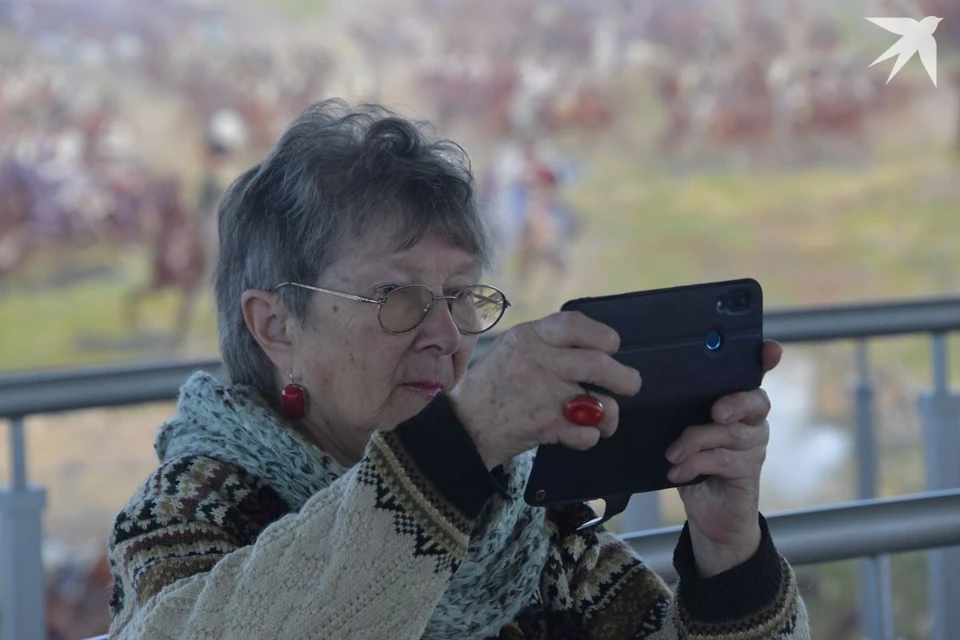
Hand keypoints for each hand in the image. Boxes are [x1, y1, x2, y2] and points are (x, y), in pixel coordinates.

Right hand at [447, 311, 642, 469]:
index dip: (602, 334)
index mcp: (529, 336)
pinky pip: (588, 432)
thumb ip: (547, 343)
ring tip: (604, 418)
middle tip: (630, 384)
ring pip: (601, 403)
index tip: (612, 346)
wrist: (463, 426)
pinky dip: (588, 437)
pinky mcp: (547, 424)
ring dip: (611, 415)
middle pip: (599, 363)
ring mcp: (544, 394)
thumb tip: (593, 346)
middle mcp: (539, 361)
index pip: (575, 324)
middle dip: (624, 378)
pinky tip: (576, 435)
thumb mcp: (512, 349)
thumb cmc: (491, 387)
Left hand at [665, 340, 782, 576]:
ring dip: (695, 442)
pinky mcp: (749, 471)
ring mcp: (754, 445)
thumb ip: (680, 410)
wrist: (708, 512)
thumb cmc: (692, 462)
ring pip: (732, 433)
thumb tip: (656, 389)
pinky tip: (677, 472)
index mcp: (735, 402)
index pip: (753, 374)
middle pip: (755, 401)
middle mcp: (752, 420)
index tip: (772, 349)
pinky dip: (694, 465)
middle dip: (735, 403)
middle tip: (716, 412)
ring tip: (673, 454)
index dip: (765, 359)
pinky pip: (723, 460)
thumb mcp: (682, 431)